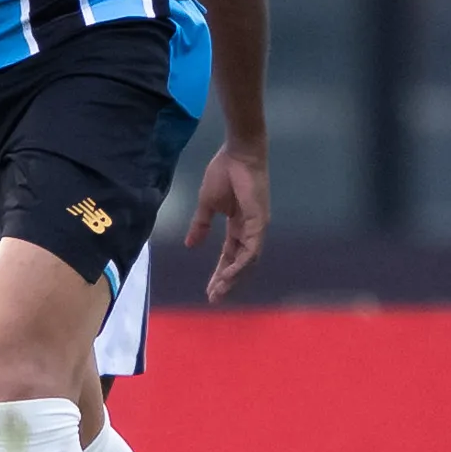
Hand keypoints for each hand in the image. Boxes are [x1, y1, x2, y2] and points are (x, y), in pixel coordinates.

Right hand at [184, 140, 268, 302]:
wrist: (237, 153)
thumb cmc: (224, 172)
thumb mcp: (207, 204)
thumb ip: (200, 225)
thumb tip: (190, 244)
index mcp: (238, 225)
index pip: (229, 255)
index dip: (219, 272)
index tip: (209, 289)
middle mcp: (250, 230)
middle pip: (238, 262)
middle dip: (225, 281)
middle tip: (213, 298)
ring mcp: (257, 226)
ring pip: (247, 261)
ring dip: (233, 277)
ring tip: (219, 291)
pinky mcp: (259, 221)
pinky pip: (251, 249)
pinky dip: (241, 264)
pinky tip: (229, 275)